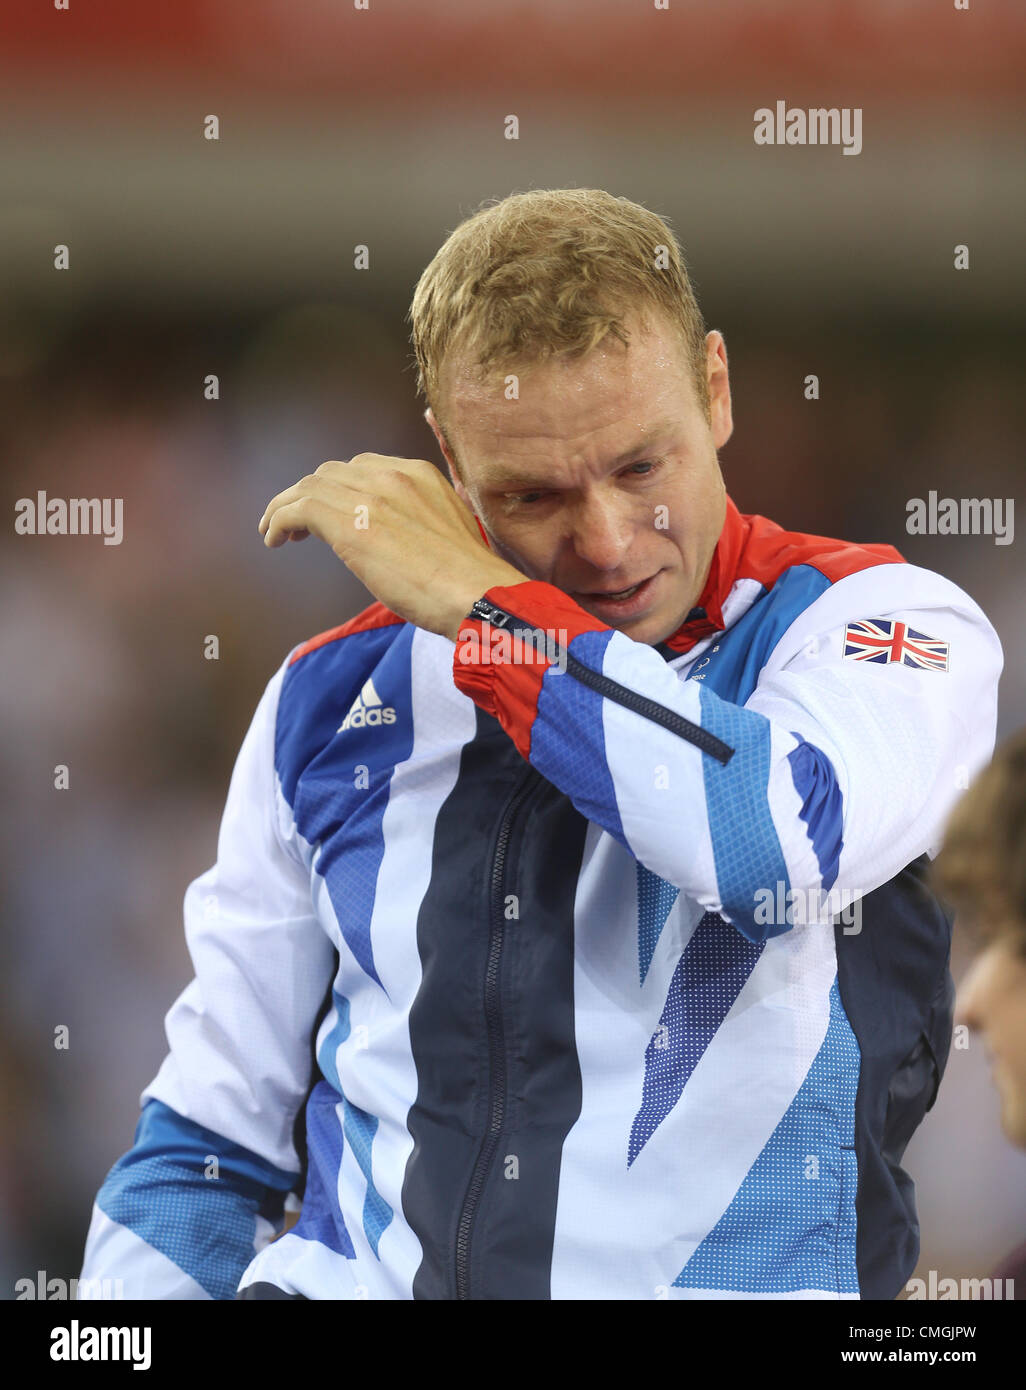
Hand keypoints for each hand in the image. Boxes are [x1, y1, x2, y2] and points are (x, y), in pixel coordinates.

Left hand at [258, 455, 527, 640]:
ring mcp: (370, 497)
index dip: (340, 487)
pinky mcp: (348, 524)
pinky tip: (274, 539)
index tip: (331, 510)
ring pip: (310, 486)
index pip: (364, 468)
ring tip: (276, 530)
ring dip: (286, 506)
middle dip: (310, 492)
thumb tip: (406, 544)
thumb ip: (423, 523)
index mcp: (419, 475)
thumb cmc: (470, 579)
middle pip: (332, 472)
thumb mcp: (451, 531)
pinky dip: (279, 518)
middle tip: (298, 523)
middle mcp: (392, 476)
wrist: (476, 593)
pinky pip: (298, 509)